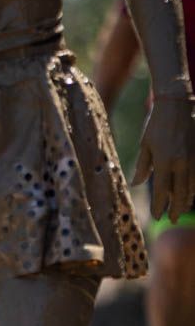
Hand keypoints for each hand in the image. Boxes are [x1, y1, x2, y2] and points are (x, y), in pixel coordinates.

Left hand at [134, 93, 194, 219]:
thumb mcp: (145, 146)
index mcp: (165, 162)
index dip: (160, 206)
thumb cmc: (157, 125)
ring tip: (181, 210)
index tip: (157, 216)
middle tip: (170, 220)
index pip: (162, 191)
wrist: (178, 105)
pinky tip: (191, 194)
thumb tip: (136, 184)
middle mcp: (182, 162)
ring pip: (193, 186)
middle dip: (175, 208)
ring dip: (187, 200)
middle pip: (181, 193)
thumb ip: (142, 167)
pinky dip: (194, 187)